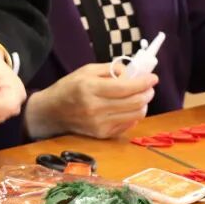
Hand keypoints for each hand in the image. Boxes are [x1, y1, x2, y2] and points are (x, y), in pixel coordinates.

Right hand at [23, 63, 157, 139]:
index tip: (153, 77)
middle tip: (149, 87)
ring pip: (135, 115)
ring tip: (142, 97)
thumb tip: (131, 74)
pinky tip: (130, 108)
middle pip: (134, 102)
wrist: (51, 112)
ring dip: (143, 105)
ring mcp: (99, 124)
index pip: (125, 87)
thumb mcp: (85, 71)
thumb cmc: (68, 87)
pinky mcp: (102, 134)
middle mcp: (95, 108)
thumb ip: (110, 69)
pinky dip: (133, 115)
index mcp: (90, 88)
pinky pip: (127, 125)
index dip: (143, 82)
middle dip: (147, 93)